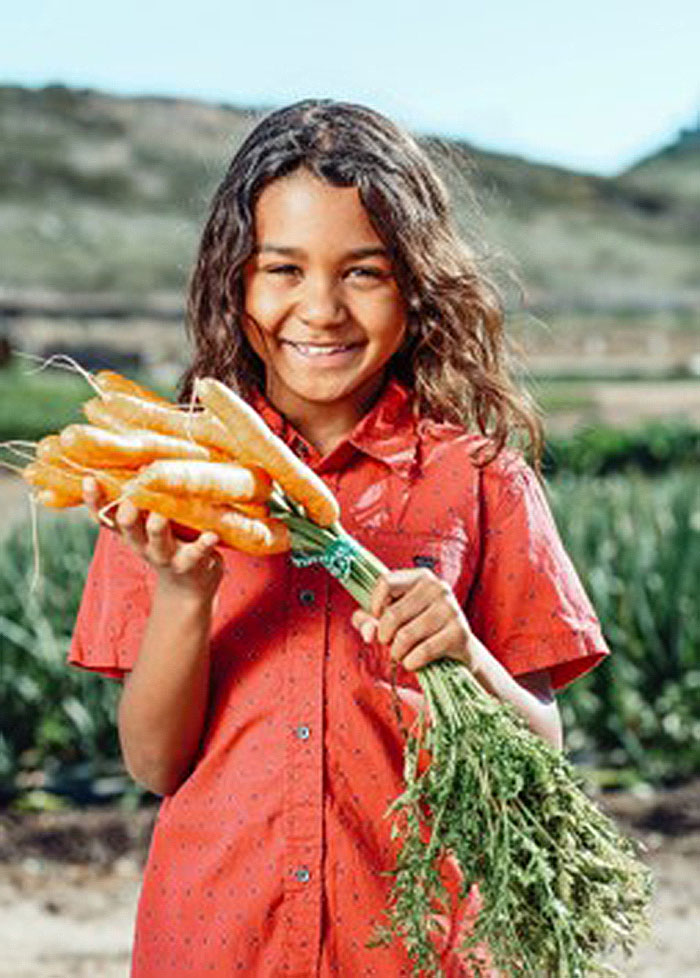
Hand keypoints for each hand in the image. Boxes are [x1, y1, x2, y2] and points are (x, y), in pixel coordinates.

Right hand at [82, 477, 222, 599]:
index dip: (94, 501)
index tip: (88, 479)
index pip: (104, 516)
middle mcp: (142, 543)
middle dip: (127, 512)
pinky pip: (196, 553)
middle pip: (128, 526)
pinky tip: (211, 535)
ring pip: (157, 538)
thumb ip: (144, 500)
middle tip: (129, 496)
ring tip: (161, 513)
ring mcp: (166, 555)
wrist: (188, 588)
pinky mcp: (191, 563)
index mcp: (130, 531)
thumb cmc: (168, 543)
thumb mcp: (149, 525)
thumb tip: (141, 457)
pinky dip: (203, 544)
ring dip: (158, 525)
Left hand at [351, 567, 477, 672]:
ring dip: (397, 652)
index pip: (385, 582)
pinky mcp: (458, 632)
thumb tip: (367, 632)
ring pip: (405, 635)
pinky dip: (411, 662)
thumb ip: (368, 620)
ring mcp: (451, 609)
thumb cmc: (419, 629)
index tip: (376, 619)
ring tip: (400, 655)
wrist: (458, 649)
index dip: (374, 605)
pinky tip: (412, 662)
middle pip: (392, 614)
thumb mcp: (391, 619)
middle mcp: (438, 587)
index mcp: (420, 577)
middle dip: (384, 636)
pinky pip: (423, 651)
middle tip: (389, 643)